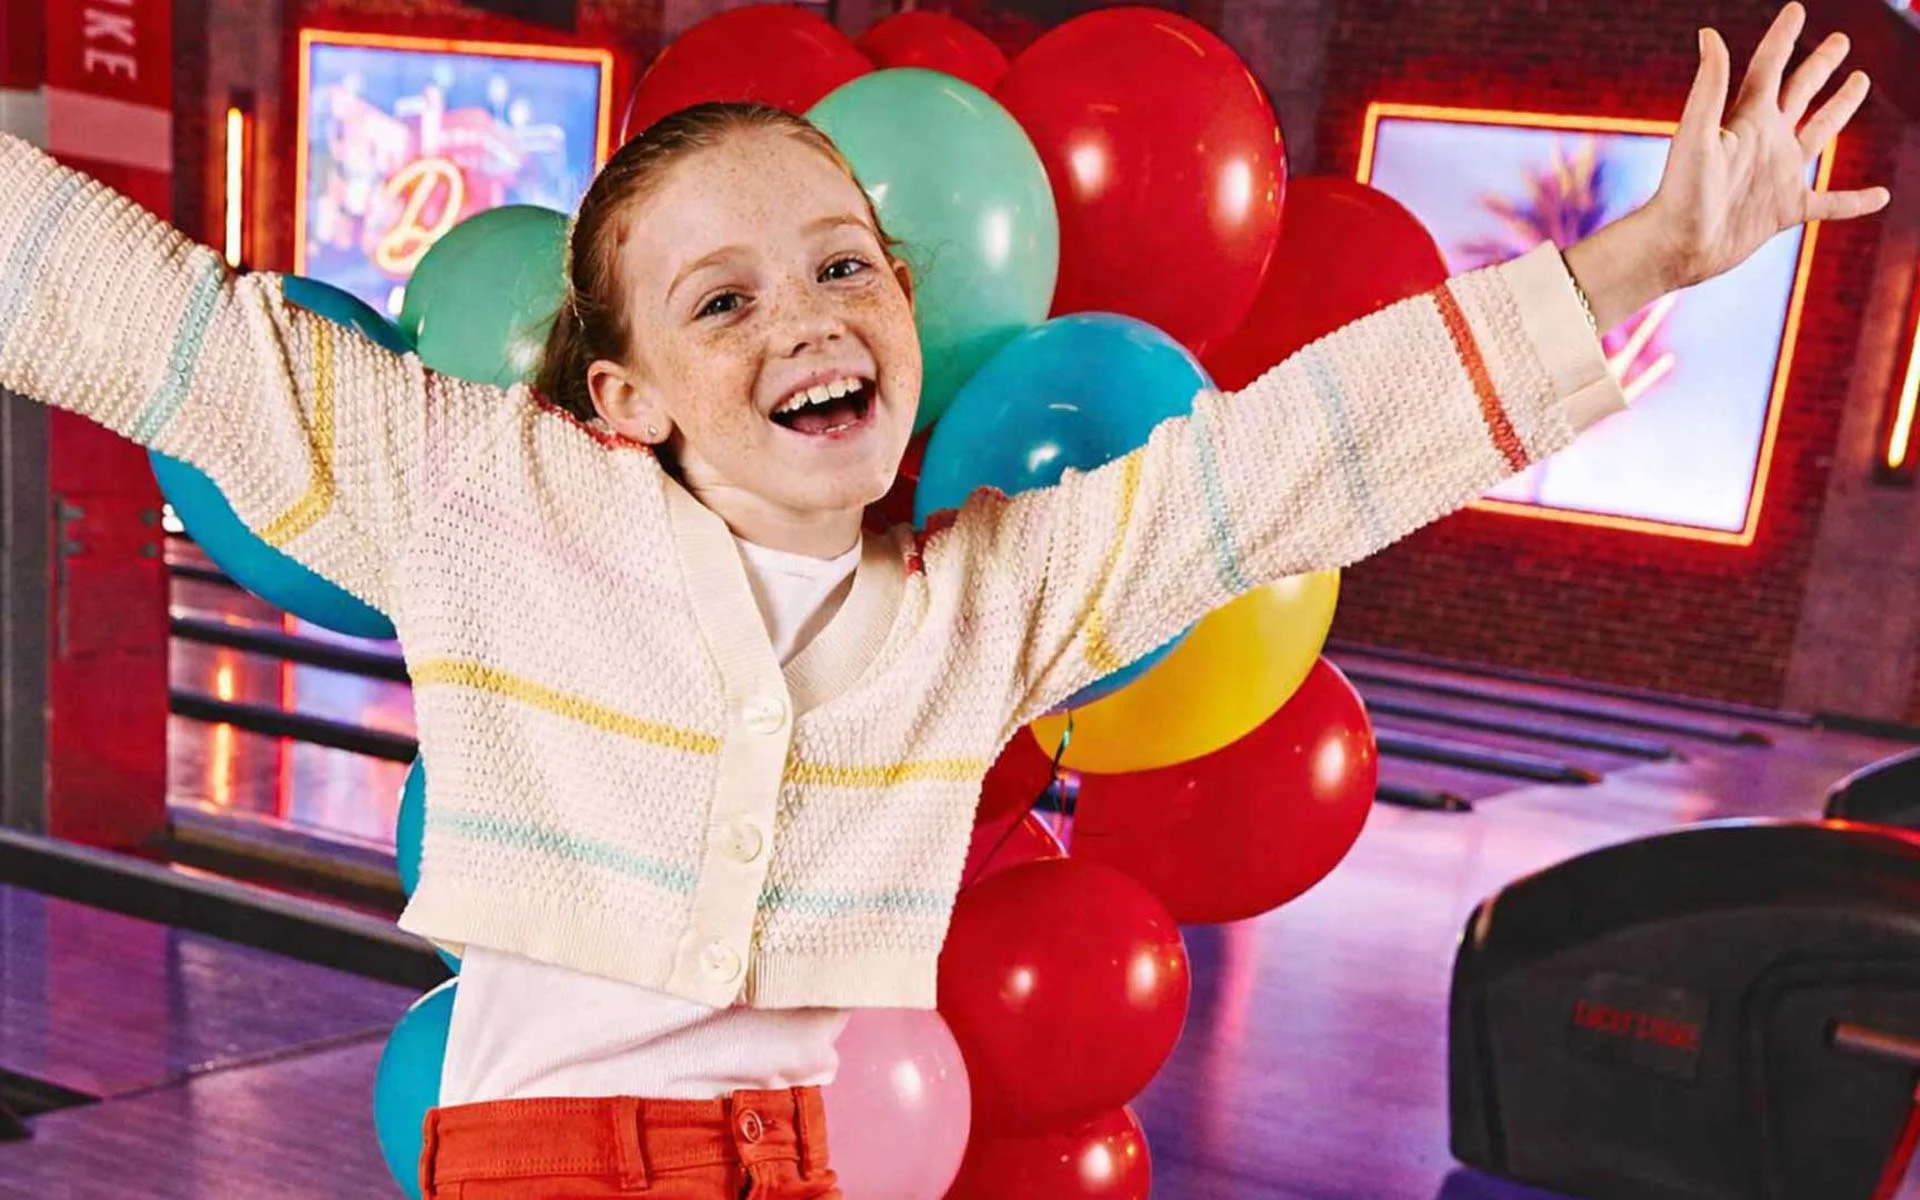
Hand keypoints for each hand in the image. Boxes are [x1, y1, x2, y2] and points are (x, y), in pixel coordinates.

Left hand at [1566, 3, 1888, 331]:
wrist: (1676, 246)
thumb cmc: (1681, 191)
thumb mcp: (1696, 133)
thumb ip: (1710, 85)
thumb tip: (1709, 33)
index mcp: (1746, 120)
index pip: (1769, 68)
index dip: (1783, 37)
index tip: (1797, 10)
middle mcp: (1764, 142)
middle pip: (1800, 93)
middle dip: (1820, 66)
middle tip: (1841, 42)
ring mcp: (1777, 175)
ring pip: (1819, 133)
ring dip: (1840, 108)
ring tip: (1859, 82)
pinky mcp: (1784, 211)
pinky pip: (1830, 204)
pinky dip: (1855, 201)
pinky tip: (1881, 197)